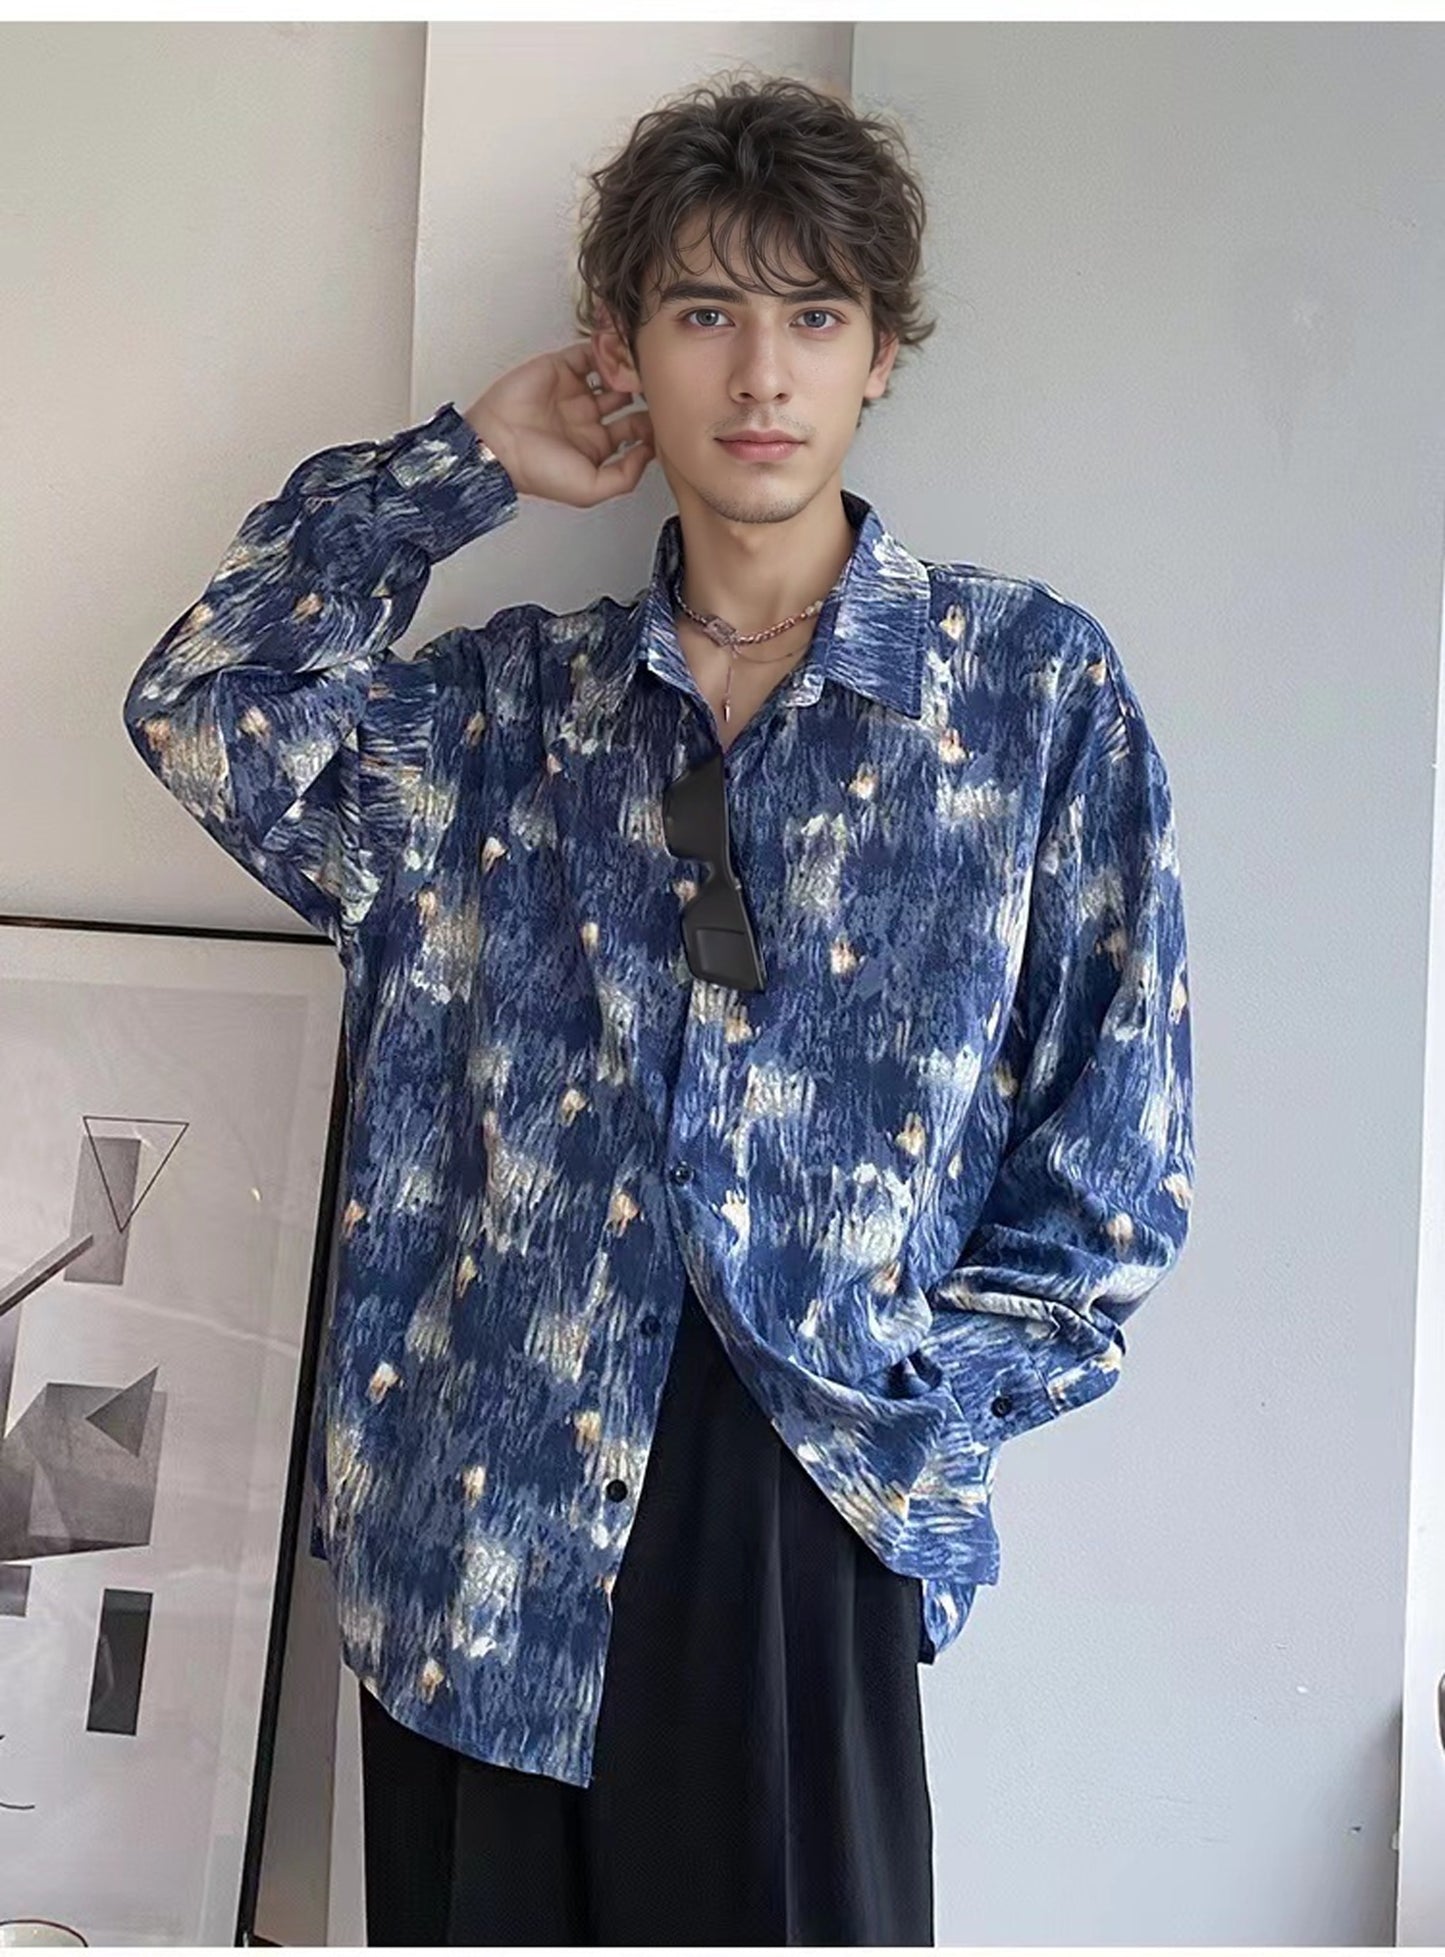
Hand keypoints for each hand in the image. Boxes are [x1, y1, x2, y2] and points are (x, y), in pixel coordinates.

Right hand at [462, 341, 654, 506]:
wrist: (496, 445)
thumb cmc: (536, 472)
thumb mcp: (590, 489)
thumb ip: (625, 476)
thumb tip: (649, 453)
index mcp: (596, 446)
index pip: (635, 430)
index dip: (652, 422)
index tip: (667, 416)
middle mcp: (587, 418)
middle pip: (628, 398)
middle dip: (645, 391)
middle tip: (660, 384)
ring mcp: (574, 391)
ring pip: (612, 372)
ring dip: (627, 367)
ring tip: (642, 365)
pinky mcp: (561, 367)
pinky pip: (589, 352)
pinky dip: (605, 348)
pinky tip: (618, 352)